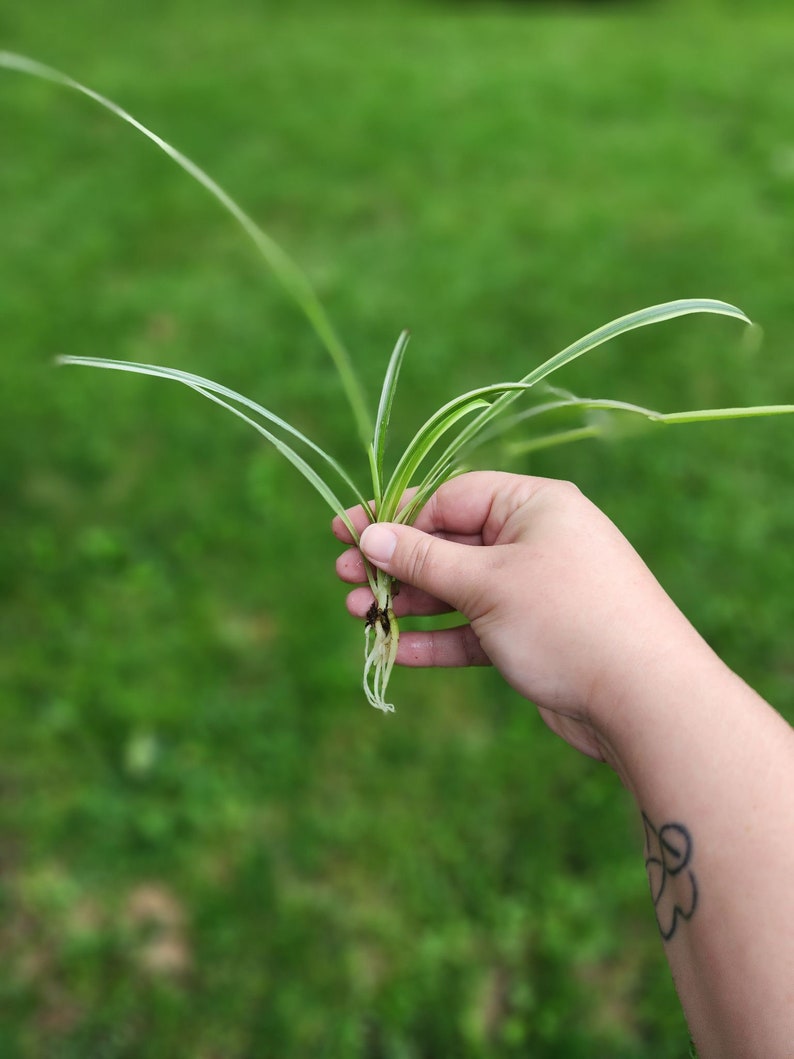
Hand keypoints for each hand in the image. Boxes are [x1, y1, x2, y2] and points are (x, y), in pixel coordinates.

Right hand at [334, 471, 707, 762]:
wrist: (645, 702)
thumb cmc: (566, 620)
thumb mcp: (486, 583)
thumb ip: (423, 558)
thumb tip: (369, 534)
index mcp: (533, 505)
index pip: (450, 496)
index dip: (395, 515)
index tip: (345, 533)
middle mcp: (535, 540)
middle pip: (450, 543)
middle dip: (396, 563)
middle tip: (344, 579)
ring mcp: (535, 590)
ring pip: (458, 589)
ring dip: (411, 602)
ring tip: (360, 616)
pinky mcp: (534, 635)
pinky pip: (475, 629)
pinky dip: (439, 637)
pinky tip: (397, 650)